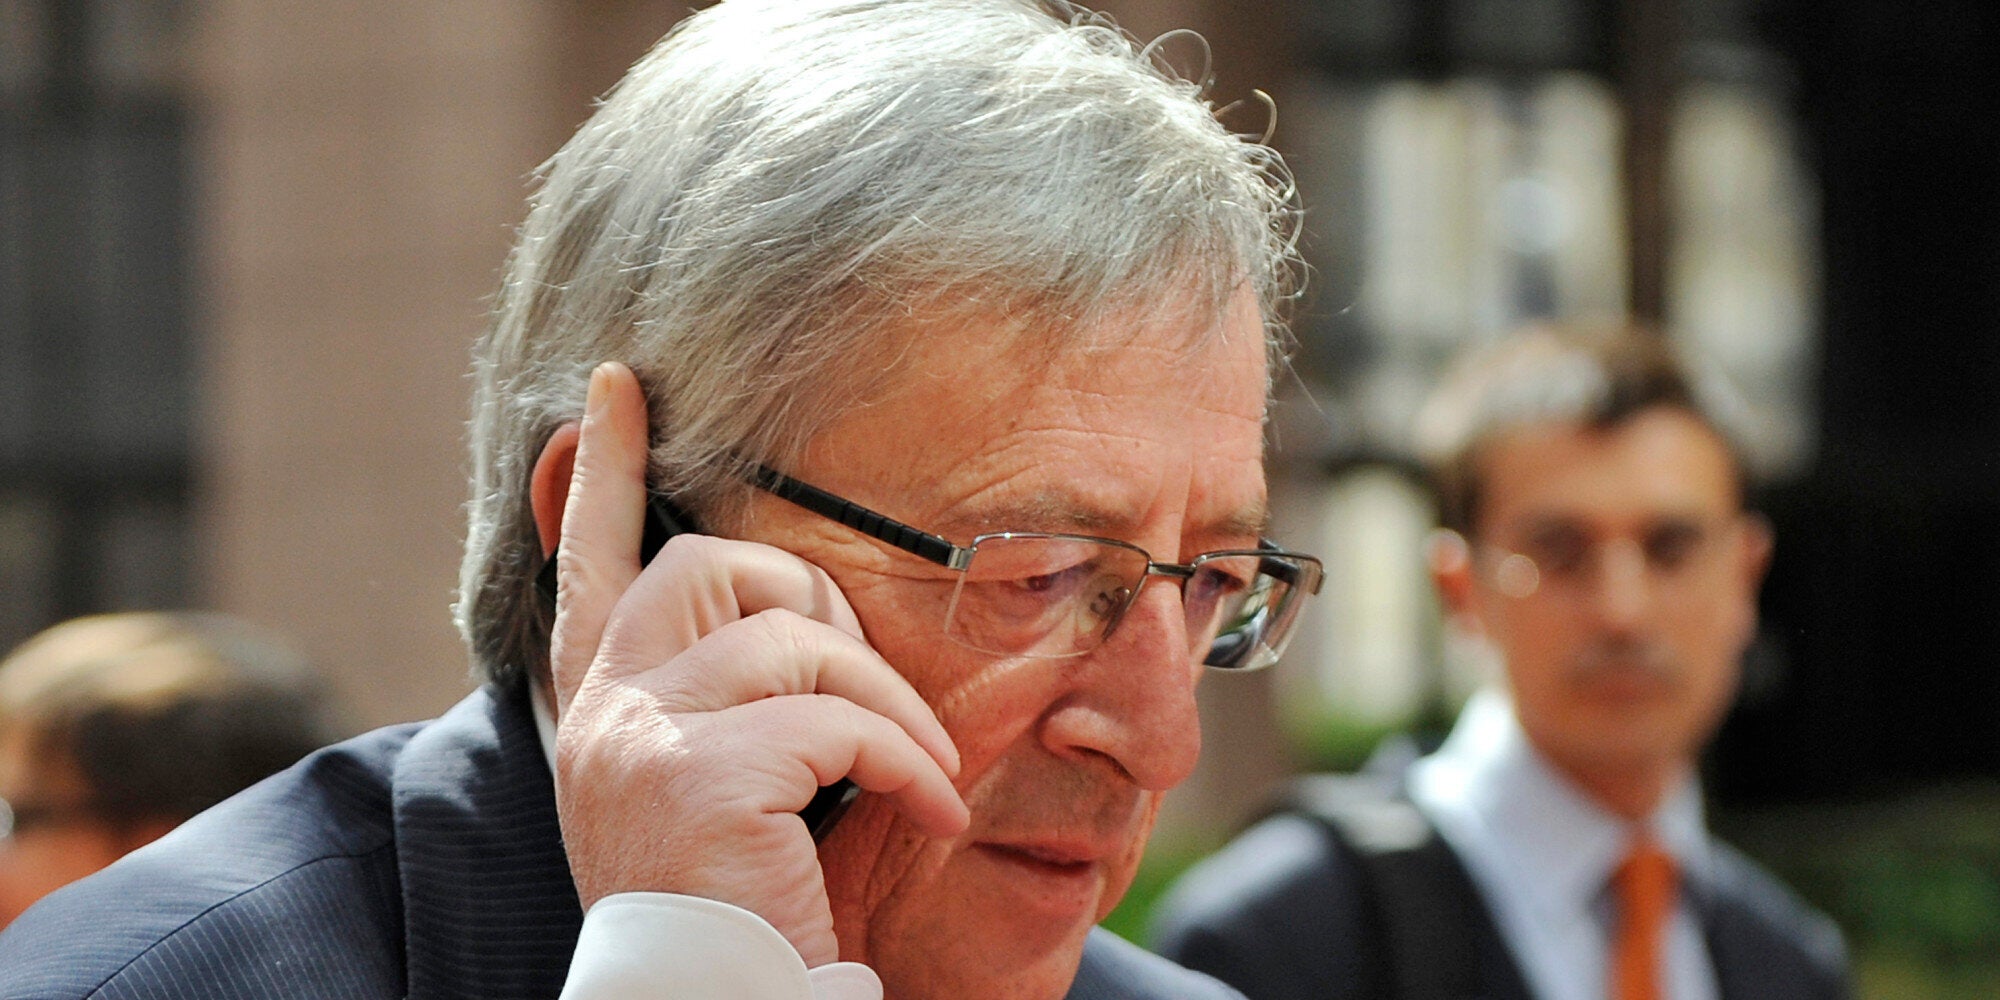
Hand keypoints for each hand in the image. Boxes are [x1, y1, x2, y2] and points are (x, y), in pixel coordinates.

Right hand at [547, 363, 968, 965]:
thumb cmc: (746, 905)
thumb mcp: (719, 787)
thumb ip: (728, 700)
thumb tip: (798, 616)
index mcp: (606, 711)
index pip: (593, 566)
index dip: (607, 472)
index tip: (616, 385)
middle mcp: (606, 714)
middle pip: (706, 565)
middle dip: (812, 602)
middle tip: (867, 686)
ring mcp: (642, 739)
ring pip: (796, 641)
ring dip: (889, 703)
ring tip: (927, 771)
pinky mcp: (700, 777)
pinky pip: (839, 720)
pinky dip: (908, 759)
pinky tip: (934, 811)